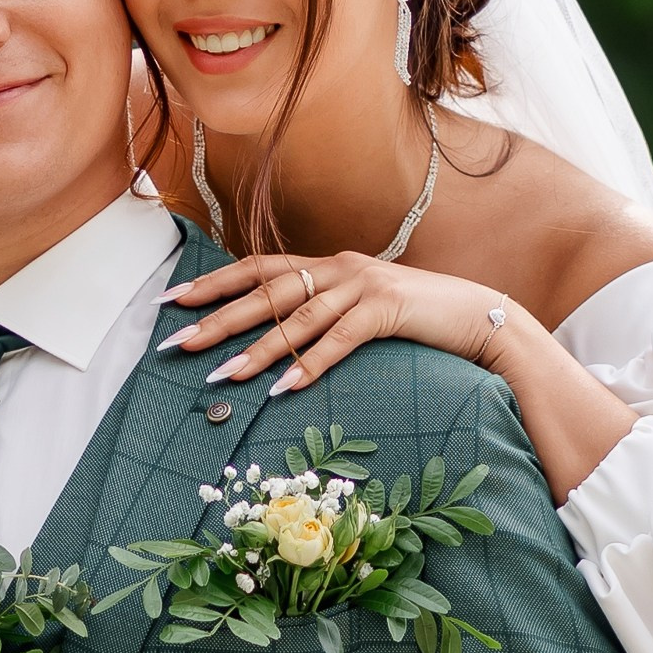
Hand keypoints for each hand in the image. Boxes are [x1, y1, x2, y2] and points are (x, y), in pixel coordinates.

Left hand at [159, 250, 510, 403]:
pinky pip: (340, 339)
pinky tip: (285, 387)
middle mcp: (340, 267)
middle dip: (219, 317)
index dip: (214, 282)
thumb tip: (275, 344)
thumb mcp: (361, 309)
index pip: (259, 267)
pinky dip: (311, 364)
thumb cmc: (416, 319)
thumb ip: (323, 316)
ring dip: (258, 348)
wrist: (479, 317)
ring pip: (298, 317)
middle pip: (267, 290)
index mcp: (328, 264)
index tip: (173, 301)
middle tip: (179, 342)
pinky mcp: (389, 309)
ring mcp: (364, 285)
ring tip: (223, 375)